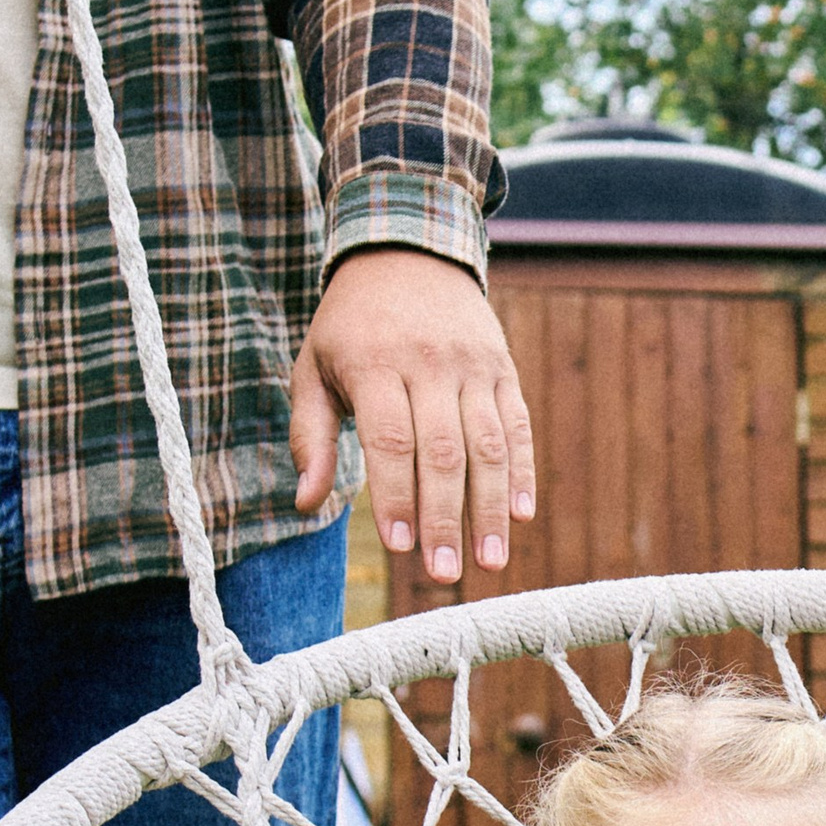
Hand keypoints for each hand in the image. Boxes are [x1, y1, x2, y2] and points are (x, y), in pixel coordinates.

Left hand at [289, 246, 534, 580]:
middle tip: (446, 573)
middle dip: (445, 517)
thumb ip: (308, 435)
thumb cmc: (349, 326)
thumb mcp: (313, 368)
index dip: (397, 496)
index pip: (391, 439)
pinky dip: (522, 472)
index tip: (399, 547)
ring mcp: (472, 365)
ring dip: (491, 507)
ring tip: (490, 561)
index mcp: (374, 363)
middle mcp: (429, 363)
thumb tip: (304, 503)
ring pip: (488, 444)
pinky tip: (521, 515)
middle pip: (444, 450)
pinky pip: (516, 425)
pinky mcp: (502, 368)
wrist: (408, 252)